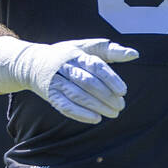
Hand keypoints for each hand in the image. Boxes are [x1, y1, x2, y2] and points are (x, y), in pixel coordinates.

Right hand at [0, 36, 138, 123]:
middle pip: (87, 83)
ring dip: (96, 107)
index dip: (110, 79)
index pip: (96, 67)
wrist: (32, 63)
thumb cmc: (67, 54)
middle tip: (121, 106)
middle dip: (106, 96)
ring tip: (113, 114)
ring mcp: (55, 82)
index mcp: (76, 54)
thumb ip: (111, 51)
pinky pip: (64, 106)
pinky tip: (95, 119)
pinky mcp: (49, 95)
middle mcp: (65, 67)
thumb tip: (135, 54)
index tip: (123, 91)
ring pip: (77, 96)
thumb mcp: (87, 47)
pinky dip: (80, 114)